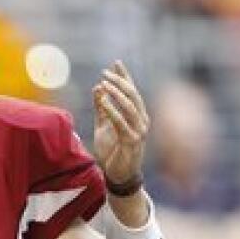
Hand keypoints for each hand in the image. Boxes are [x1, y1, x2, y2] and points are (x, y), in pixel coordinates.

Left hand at [93, 61, 149, 188]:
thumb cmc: (112, 152)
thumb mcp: (103, 127)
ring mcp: (139, 131)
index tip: (115, 63)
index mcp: (137, 115)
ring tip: (104, 83)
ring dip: (116, 94)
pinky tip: (104, 101)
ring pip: (130, 106)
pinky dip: (113, 111)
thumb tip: (97, 88)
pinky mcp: (133, 141)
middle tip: (105, 72)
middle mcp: (142, 120)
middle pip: (133, 95)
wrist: (118, 176)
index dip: (125, 76)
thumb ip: (101, 109)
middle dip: (120, 82)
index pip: (132, 91)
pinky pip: (122, 123)